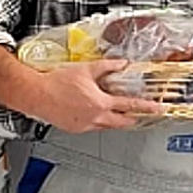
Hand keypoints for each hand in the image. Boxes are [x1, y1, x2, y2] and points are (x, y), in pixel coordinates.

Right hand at [33, 60, 163, 131]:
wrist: (34, 93)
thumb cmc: (55, 82)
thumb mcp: (85, 69)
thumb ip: (107, 67)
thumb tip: (122, 63)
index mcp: (100, 103)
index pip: (131, 106)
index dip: (147, 107)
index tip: (158, 109)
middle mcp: (95, 117)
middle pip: (122, 122)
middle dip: (133, 118)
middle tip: (139, 115)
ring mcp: (85, 125)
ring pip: (108, 126)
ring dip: (115, 120)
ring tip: (115, 112)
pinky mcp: (76, 129)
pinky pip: (93, 127)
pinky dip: (98, 121)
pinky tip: (95, 114)